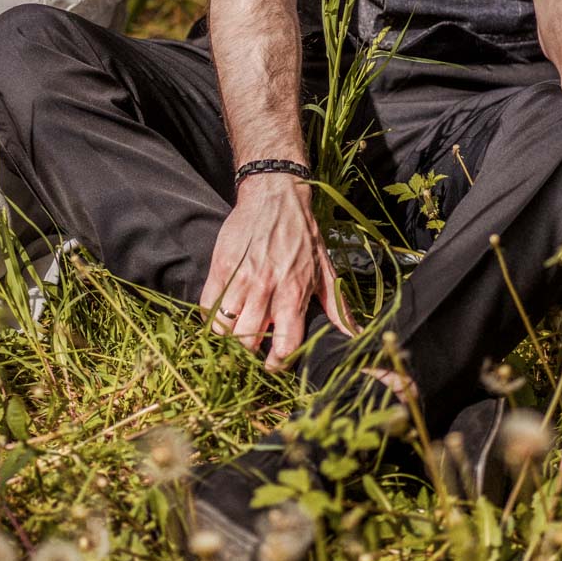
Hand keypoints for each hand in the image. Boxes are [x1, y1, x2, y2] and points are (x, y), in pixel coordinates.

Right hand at [199, 174, 354, 367]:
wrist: (275, 195)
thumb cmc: (303, 234)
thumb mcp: (325, 270)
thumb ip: (337, 306)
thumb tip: (354, 334)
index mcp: (295, 292)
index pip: (285, 343)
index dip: (277, 363)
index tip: (273, 365)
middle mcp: (267, 288)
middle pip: (249, 341)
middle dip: (249, 353)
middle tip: (250, 350)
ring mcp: (241, 278)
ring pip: (225, 327)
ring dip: (228, 337)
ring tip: (234, 334)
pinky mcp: (221, 267)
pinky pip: (208, 306)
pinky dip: (211, 318)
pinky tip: (221, 316)